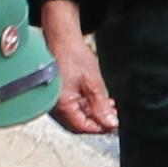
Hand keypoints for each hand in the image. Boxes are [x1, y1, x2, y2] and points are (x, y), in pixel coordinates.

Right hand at [43, 12, 116, 135]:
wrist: (61, 38)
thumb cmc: (73, 56)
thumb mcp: (93, 82)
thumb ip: (101, 105)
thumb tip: (111, 124)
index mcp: (61, 105)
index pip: (81, 127)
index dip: (99, 128)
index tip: (113, 125)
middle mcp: (54, 106)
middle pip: (78, 124)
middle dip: (96, 121)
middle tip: (112, 115)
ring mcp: (54, 101)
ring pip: (75, 116)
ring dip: (92, 114)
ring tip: (107, 105)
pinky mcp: (56, 94)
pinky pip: (71, 107)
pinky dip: (84, 106)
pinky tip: (95, 99)